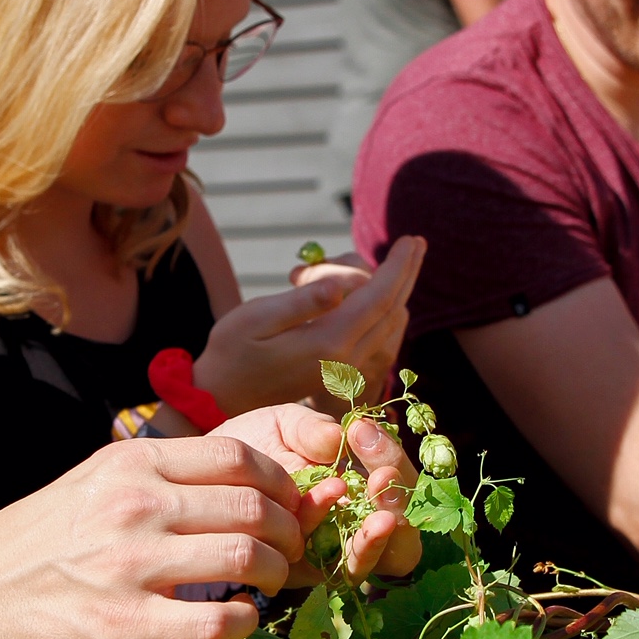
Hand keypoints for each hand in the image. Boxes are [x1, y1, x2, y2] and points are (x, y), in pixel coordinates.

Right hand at [0, 435, 310, 638]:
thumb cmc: (34, 542)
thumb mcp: (90, 481)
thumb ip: (154, 473)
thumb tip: (229, 475)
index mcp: (131, 464)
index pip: (238, 456)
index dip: (280, 482)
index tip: (287, 504)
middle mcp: (135, 506)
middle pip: (253, 506)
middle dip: (288, 531)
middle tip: (288, 551)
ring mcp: (131, 565)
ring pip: (247, 559)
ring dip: (275, 575)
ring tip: (267, 586)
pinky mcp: (126, 624)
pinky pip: (216, 620)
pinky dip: (244, 621)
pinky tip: (238, 620)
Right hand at [194, 237, 425, 417]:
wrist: (221, 399)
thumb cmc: (231, 351)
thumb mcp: (257, 318)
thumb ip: (302, 302)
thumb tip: (342, 285)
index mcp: (328, 344)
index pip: (377, 298)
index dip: (398, 267)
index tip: (411, 240)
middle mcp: (346, 362)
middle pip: (392, 310)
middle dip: (406, 273)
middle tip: (417, 242)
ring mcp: (347, 373)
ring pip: (389, 325)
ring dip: (395, 290)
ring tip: (393, 262)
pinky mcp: (343, 376)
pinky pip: (378, 338)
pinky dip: (384, 310)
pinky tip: (380, 294)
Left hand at [212, 404, 421, 581]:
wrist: (198, 472)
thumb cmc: (248, 446)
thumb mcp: (283, 425)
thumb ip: (312, 428)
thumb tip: (341, 439)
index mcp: (358, 486)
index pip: (397, 483)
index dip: (391, 460)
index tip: (363, 432)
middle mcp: (352, 524)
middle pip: (404, 534)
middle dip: (398, 503)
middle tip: (380, 477)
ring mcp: (331, 553)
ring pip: (379, 558)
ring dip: (380, 533)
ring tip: (373, 502)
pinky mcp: (303, 573)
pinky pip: (335, 568)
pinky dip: (339, 541)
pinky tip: (324, 501)